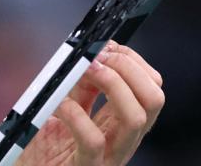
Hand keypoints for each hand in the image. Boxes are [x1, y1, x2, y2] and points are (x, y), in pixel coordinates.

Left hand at [18, 42, 164, 165]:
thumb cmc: (47, 148)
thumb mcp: (71, 107)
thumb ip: (84, 86)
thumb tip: (93, 53)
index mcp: (123, 123)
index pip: (152, 86)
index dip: (133, 60)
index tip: (107, 46)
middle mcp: (124, 140)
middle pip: (154, 98)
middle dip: (127, 67)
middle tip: (98, 57)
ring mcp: (109, 157)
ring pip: (136, 118)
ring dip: (112, 83)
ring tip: (85, 72)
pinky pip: (93, 140)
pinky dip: (75, 114)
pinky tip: (59, 105)